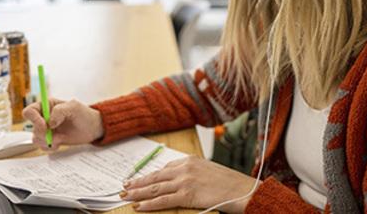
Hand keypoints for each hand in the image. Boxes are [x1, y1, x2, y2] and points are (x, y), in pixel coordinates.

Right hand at [22, 98, 103, 150]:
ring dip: (46, 141)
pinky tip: (59, 144)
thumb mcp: (74, 107)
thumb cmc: (84, 114)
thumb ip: (60, 111)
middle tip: (54, 136)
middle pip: (31, 127)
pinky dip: (49, 147)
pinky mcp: (50, 139)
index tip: (44, 125)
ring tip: (59, 139)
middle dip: (42, 133)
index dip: (34, 119)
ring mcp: (47, 129)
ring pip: (35, 138)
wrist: (92, 128)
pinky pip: (42, 146)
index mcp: (48, 105)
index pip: (30, 111)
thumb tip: (49, 123)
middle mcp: (44, 117)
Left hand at [121, 156, 259, 212]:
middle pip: (155, 177)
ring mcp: (185, 181)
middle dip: (138, 183)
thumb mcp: (209, 171)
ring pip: (155, 188)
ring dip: (138, 193)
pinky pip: (163, 200)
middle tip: (124, 187)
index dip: (149, 176)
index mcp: (190, 160)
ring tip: (125, 196)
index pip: (164, 169)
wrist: (242, 190)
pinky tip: (139, 206)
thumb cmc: (229, 183)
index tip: (139, 180)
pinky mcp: (187, 195)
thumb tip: (179, 181)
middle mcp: (185, 168)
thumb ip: (192, 173)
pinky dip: (149, 204)